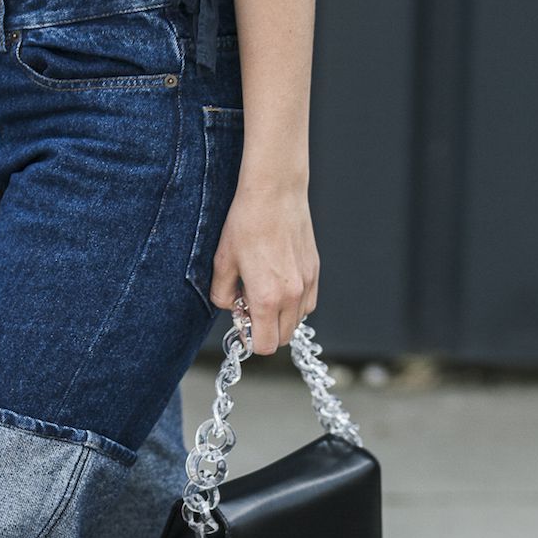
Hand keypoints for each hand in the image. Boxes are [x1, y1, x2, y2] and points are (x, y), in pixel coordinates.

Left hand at [207, 179, 319, 354]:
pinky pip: (308, 303)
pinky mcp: (315, 271)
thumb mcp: (222, 262)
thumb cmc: (246, 223)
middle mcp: (291, 296)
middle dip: (266, 330)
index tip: (243, 323)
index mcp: (266, 298)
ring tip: (266, 291)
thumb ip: (222, 294)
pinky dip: (295, 303)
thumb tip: (231, 306)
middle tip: (251, 306)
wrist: (275, 193)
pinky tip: (280, 282)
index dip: (251, 339)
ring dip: (281, 316)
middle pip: (283, 338)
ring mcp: (307, 284)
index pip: (265, 345)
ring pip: (297, 321)